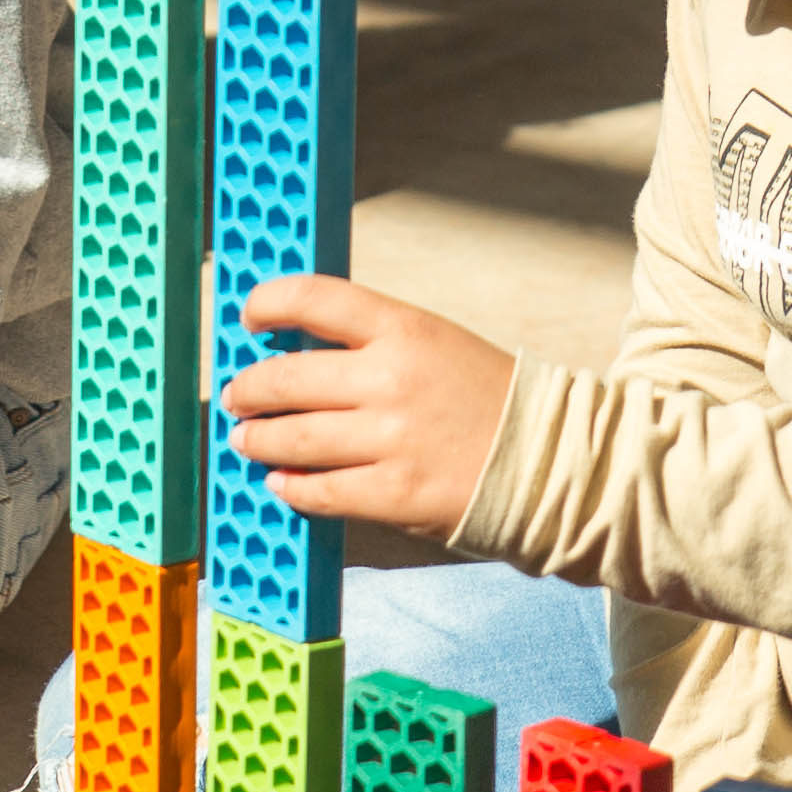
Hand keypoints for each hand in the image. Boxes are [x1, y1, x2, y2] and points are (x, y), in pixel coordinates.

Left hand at [218, 275, 519, 535]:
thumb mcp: (435, 345)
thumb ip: (371, 344)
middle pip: (287, 378)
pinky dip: (292, 487)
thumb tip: (294, 350)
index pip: (315, 298)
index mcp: (405, 329)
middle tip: (237, 396)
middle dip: (248, 389)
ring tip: (246, 439)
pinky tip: (282, 482)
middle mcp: (392, 379)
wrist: (554, 461)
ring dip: (258, 439)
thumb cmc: (486, 399)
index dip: (268, 302)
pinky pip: (321, 491)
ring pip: (294, 439)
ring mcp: (393, 439)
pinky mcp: (397, 493)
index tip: (249, 316)